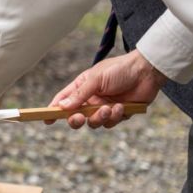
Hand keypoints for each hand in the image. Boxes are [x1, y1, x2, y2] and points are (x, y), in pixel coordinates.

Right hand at [49, 50, 165, 129]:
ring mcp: (104, 107)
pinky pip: (111, 123)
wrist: (146, 71)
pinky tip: (121, 106)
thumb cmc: (119, 69)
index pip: (64, 100)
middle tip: (80, 118)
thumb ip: (80, 94)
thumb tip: (62, 106)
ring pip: (94, 122)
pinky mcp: (119, 114)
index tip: (46, 119)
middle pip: (76, 116)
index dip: (54, 110)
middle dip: (76, 120)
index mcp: (82, 87)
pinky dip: (115, 117)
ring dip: (100, 117)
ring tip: (109, 108)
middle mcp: (91, 99)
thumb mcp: (96, 79)